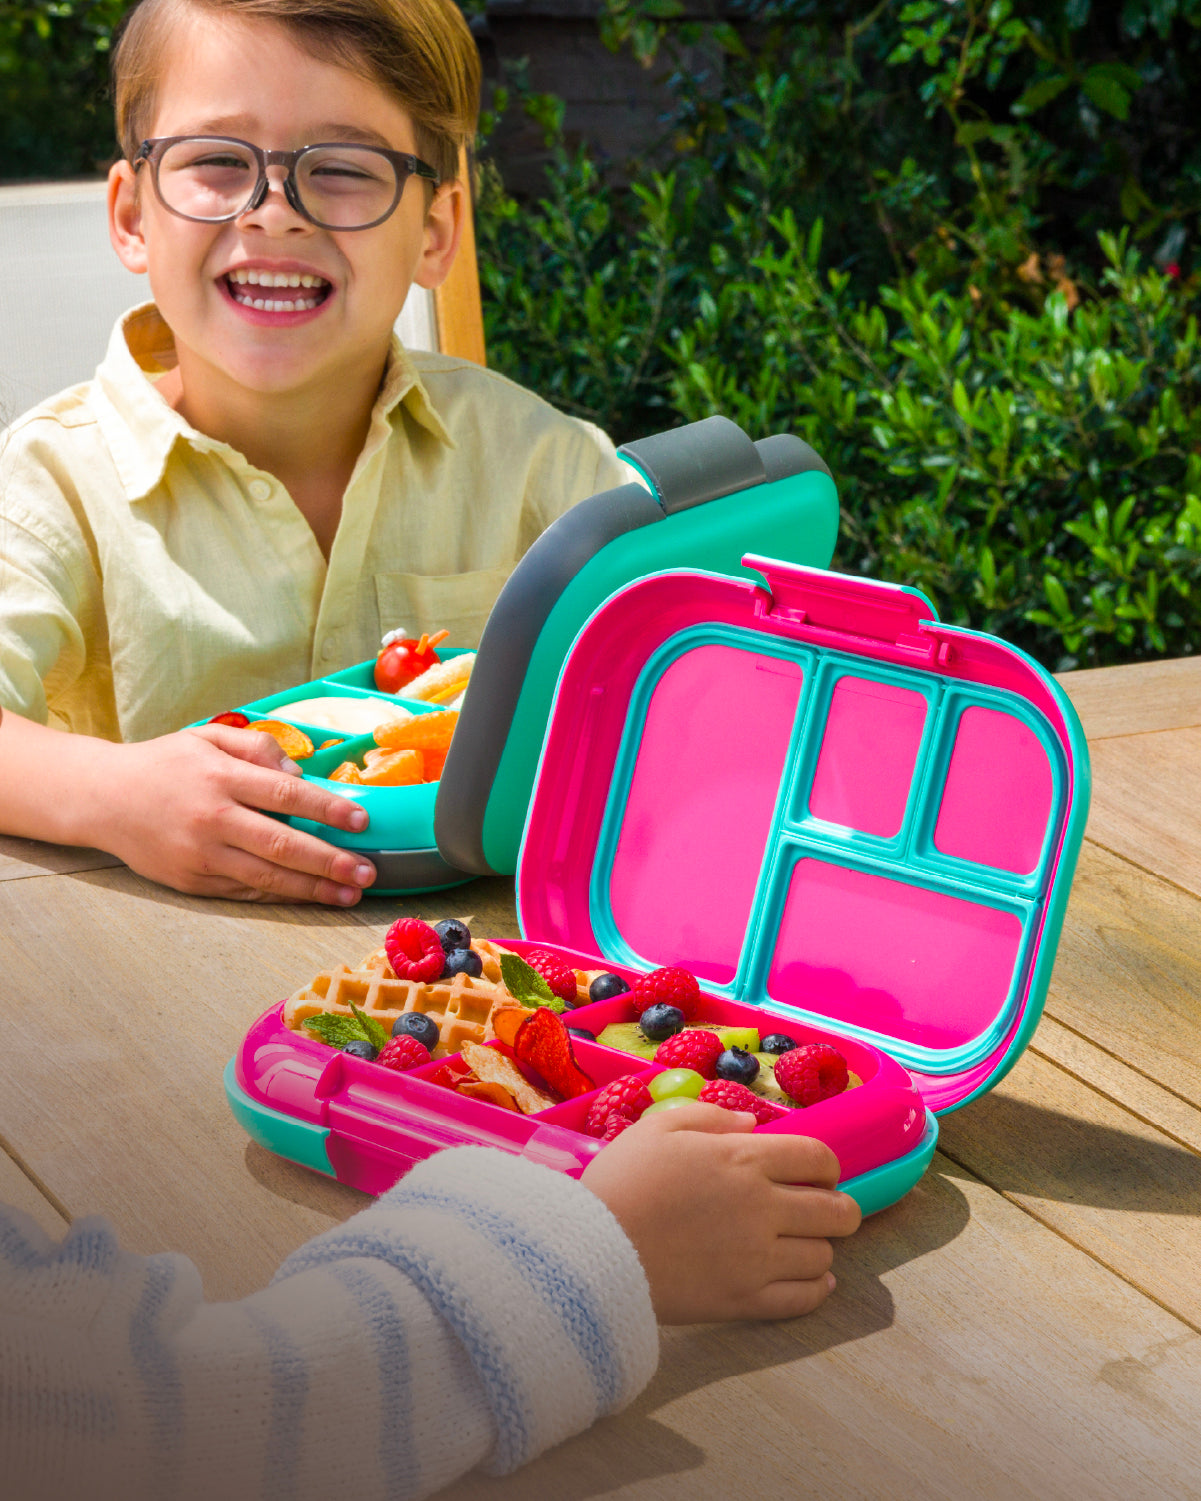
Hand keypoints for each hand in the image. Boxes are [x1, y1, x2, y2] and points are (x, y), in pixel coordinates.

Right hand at [90, 723, 376, 902]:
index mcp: (220, 777)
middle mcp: (212, 819)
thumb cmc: (165, 764)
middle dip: (330, 862)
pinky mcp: (191, 882)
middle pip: (281, 844)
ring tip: (349, 895)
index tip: (361, 820)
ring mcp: (200, 855)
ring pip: (266, 878)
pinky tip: (309, 896)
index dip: (326, 809)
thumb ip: (259, 746)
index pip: (284, 794)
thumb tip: (301, 772)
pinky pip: (245, 891)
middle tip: (367, 873)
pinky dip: (280, 896)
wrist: (102, 798)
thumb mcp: (209, 737)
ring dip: (312, 889)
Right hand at [581, 1103, 860, 1323]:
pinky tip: (809, 1279)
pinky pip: (804, 1299)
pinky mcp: (744, 1301)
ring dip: (820, 1247)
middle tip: (823, 1209)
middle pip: (837, 1211)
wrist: (590, 1250)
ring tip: (801, 1244)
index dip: (827, 1165)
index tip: (816, 1174)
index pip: (819, 1158)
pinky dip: (816, 1289)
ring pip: (823, 1256)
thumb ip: (709, 1117)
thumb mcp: (658, 1127)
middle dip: (839, 1207)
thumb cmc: (622, 1181)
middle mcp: (762, 1208)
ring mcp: (757, 1259)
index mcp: (744, 1160)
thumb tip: (751, 1125)